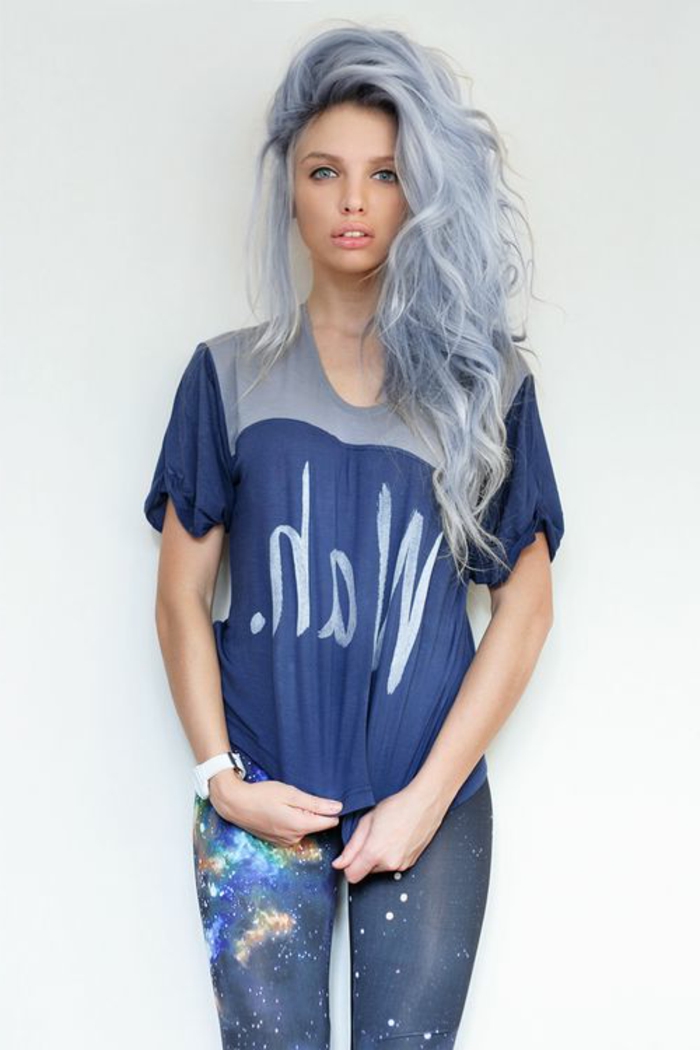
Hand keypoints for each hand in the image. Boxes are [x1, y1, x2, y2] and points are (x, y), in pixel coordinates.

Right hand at [208, 769, 342, 847]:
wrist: (236, 804)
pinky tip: (279, 811)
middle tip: (296, 799)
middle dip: (312, 812)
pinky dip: (291, 822)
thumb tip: (338, 807)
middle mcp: (295, 838)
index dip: (329, 810)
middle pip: (317, 825)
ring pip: (305, 828)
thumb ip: (315, 803)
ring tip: (285, 804)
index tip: (320, 799)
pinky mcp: (278, 842)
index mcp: (300, 825)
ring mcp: (285, 842)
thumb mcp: (290, 793)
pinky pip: (294, 832)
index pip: (330, 823)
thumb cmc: (262, 795)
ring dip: (301, 816)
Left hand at [330, 781, 447, 883]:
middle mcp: (389, 863)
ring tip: (386, 836)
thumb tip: (339, 863)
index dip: (347, 866)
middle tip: (372, 836)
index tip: (349, 856)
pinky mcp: (410, 864)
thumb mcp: (367, 821)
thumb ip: (351, 846)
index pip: (352, 876)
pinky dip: (391, 856)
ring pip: (380, 869)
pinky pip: (393, 865)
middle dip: (364, 858)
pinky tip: (396, 839)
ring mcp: (402, 865)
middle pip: (366, 871)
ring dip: (378, 857)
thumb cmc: (398, 807)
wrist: (424, 803)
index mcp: (375, 852)